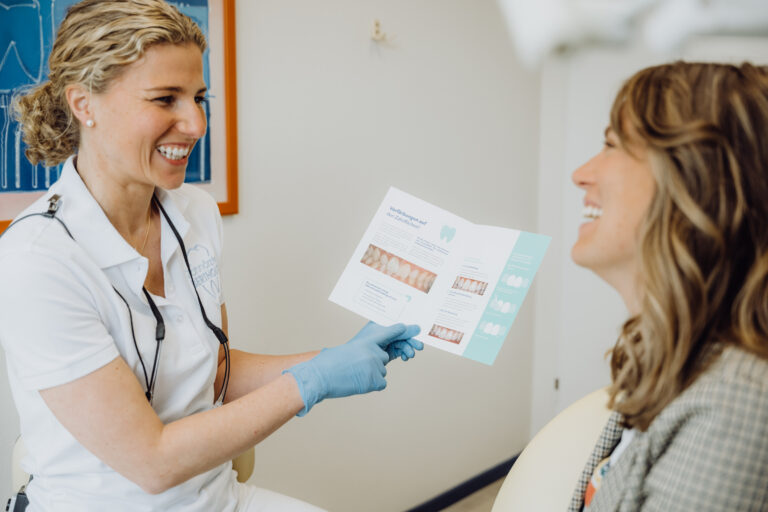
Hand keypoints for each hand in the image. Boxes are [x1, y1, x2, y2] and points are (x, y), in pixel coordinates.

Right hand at [284, 322, 421, 415]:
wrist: (320, 376)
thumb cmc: (328, 363)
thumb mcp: (347, 350)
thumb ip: (362, 351)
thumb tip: (373, 357)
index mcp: (365, 341)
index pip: (387, 333)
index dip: (400, 331)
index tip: (413, 328)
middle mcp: (374, 351)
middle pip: (383, 358)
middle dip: (372, 364)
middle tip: (354, 368)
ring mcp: (376, 366)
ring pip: (380, 372)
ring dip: (369, 376)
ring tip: (351, 375)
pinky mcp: (376, 380)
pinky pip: (381, 384)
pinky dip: (370, 386)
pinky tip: (357, 383)